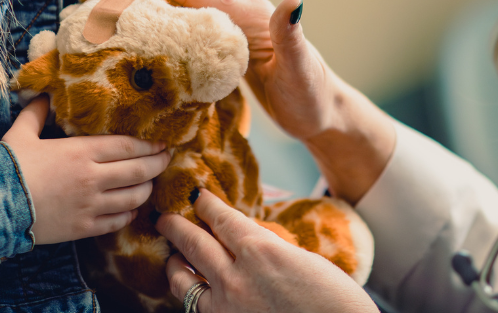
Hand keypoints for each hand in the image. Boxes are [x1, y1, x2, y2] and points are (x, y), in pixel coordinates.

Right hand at [0, 97, 170, 243]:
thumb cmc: (6, 167)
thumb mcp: (21, 133)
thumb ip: (36, 112)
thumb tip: (42, 93)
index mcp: (81, 151)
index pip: (128, 146)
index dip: (149, 144)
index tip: (162, 142)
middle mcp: (92, 178)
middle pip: (138, 171)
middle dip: (158, 164)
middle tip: (167, 159)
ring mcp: (90, 205)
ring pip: (133, 197)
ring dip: (146, 189)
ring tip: (151, 183)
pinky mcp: (83, 228)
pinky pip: (117, 222)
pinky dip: (129, 214)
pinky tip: (131, 208)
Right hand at [99, 0, 395, 202]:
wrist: (323, 109)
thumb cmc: (311, 96)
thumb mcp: (301, 71)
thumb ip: (292, 37)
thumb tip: (294, 1)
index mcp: (247, 12)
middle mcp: (239, 7)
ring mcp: (233, 19)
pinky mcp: (227, 34)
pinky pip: (187, 9)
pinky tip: (144, 1)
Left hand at [158, 190, 375, 312]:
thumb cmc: (332, 299)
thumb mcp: (299, 259)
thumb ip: (266, 247)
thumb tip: (245, 239)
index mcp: (260, 249)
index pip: (221, 218)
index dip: (206, 204)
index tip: (197, 196)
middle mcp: (236, 276)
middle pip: (193, 242)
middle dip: (175, 226)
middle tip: (165, 218)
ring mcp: (227, 306)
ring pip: (183, 278)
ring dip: (176, 263)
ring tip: (174, 257)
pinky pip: (196, 306)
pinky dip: (191, 295)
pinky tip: (192, 290)